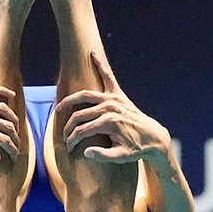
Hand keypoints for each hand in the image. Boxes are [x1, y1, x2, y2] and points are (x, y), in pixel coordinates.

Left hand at [0, 85, 20, 171]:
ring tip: (16, 128)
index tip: (14, 156)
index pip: (4, 140)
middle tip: (17, 145)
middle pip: (6, 125)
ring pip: (1, 108)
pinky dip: (0, 92)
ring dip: (12, 118)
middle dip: (15, 136)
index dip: (12, 149)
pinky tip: (10, 95)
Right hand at [55, 53, 171, 164]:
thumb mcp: (120, 157)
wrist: (153, 137)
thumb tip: (85, 152)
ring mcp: (114, 99)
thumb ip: (103, 155)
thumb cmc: (136, 149)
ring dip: (71, 99)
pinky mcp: (119, 94)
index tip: (69, 147)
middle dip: (69, 126)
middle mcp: (110, 108)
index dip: (72, 140)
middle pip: (80, 115)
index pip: (82, 131)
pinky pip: (108, 76)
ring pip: (86, 95)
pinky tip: (93, 54)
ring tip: (60, 106)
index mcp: (109, 123)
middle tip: (63, 134)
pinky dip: (100, 65)